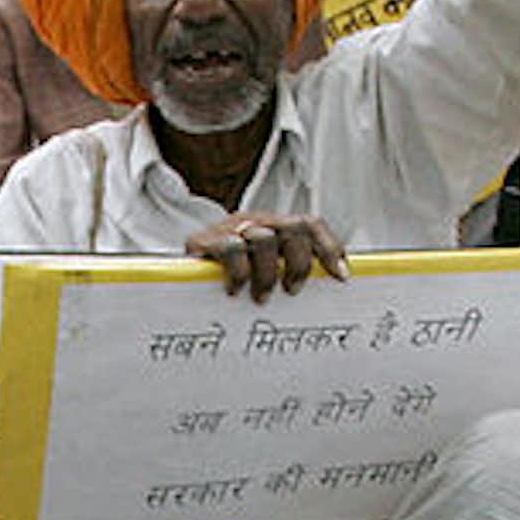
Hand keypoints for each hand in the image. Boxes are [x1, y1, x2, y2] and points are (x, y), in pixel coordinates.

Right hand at [185, 210, 349, 299]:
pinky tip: (234, 290)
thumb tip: (329, 287)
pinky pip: (231, 249)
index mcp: (274, 227)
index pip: (310, 225)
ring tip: (261, 296)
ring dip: (268, 273)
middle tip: (292, 290)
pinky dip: (239, 273)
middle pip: (293, 228)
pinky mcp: (205, 241)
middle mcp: (256, 222)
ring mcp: (231, 229)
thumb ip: (288, 271)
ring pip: (264, 238)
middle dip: (298, 264)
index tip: (342, 277)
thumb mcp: (263, 271)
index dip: (329, 248)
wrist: (177, 275)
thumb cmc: (227, 278)